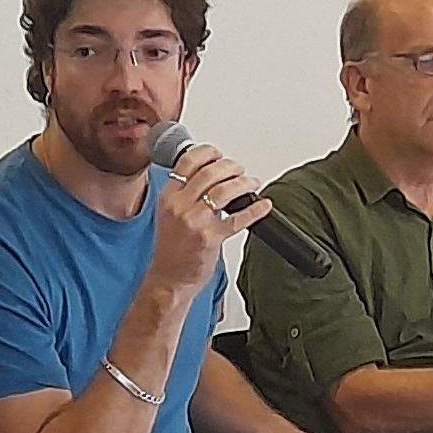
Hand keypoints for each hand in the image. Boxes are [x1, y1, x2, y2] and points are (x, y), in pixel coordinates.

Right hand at [145, 143, 273, 290]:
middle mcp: (180, 206)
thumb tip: (213, 175)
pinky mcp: (210, 239)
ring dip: (244, 183)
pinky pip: (237, 219)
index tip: (219, 155)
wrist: (169, 279)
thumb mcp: (170, 214)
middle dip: (231, 167)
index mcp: (169, 196)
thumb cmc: (172, 249)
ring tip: (252, 183)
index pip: (187, 162)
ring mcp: (195, 222)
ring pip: (224, 191)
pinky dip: (254, 210)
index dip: (208, 153)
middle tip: (240, 170)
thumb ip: (186, 194)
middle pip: (210, 172)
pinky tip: (263, 205)